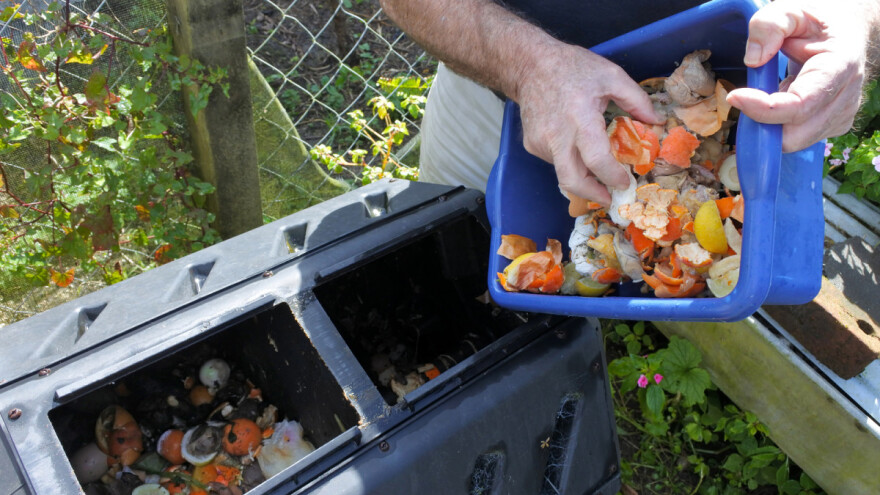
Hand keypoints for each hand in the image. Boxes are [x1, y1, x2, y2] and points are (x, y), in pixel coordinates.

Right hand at [515, 42, 663, 204]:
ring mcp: (541, 142)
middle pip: (572, 180)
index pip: (596, 160)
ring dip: (582, 175)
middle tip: (608, 197)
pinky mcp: (531, 144)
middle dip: (592, 194)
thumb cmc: (572, 67)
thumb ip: (637, 100)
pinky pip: (554, 160)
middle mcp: (557, 135)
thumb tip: (657, 122)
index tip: (625, 182)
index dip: (612, 176)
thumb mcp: (611, 75)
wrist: (529, 65)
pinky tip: (574, 143)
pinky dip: (568, 159)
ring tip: (595, 167)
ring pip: (563, 172)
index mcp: (580, 118)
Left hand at [726, 0, 873, 152]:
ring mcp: (841, 116)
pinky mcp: (833, 126)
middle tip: (747, 94)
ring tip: (778, 85)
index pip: (800, 104)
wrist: (845, 29)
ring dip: (772, 122)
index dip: (763, 109)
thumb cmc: (816, 21)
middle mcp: (846, 97)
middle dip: (762, 123)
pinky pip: (797, 138)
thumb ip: (769, 25)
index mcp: (840, 66)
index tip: (734, 96)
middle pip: (795, 136)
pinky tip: (786, 95)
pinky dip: (780, 124)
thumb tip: (753, 60)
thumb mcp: (790, 10)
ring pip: (793, 141)